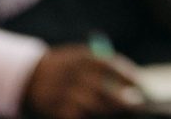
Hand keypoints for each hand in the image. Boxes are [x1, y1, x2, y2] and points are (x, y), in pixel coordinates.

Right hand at [23, 46, 143, 118]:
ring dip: (108, 110)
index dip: (128, 76)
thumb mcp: (80, 57)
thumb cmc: (65, 67)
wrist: (29, 76)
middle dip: (123, 99)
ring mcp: (64, 93)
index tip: (140, 84)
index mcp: (82, 57)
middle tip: (136, 103)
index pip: (111, 65)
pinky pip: (79, 116)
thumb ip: (102, 66)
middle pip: (105, 90)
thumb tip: (131, 81)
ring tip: (119, 111)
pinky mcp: (56, 109)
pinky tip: (95, 114)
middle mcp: (74, 74)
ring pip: (95, 106)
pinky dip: (89, 116)